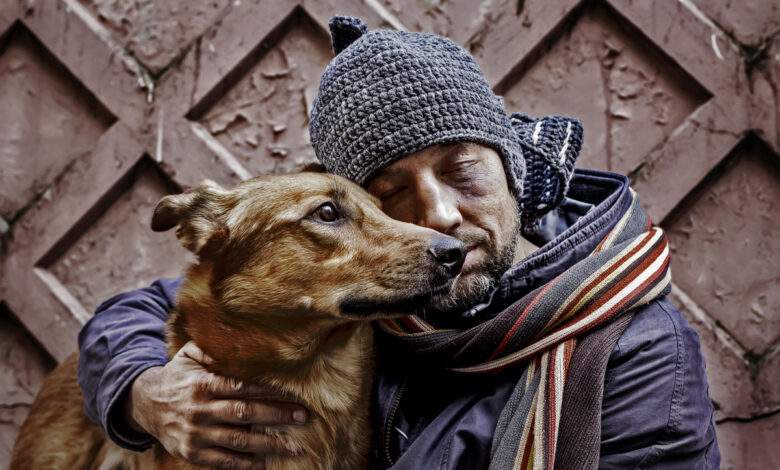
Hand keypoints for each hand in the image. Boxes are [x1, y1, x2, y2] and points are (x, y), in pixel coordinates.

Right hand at [126, 341, 307, 468]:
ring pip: (239, 440)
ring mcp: (196, 434)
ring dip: (269, 444)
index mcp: (203, 384)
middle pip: (245, 413)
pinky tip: (265, 463)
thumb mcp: (189, 355)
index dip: (269, 391)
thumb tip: (238, 342)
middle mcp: (200, 410)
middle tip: (303, 416)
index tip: (293, 392)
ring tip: (294, 445)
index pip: (242, 387)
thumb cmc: (177, 376)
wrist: (145, 404)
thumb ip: (212, 348)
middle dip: (277, 415)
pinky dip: (245, 464)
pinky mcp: (192, 453)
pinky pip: (223, 461)